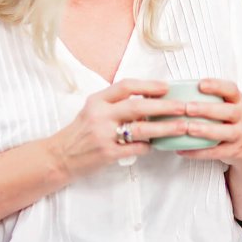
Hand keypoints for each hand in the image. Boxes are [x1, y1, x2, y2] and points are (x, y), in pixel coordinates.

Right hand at [48, 79, 187, 178]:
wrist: (59, 157)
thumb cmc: (79, 133)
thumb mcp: (92, 111)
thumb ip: (115, 105)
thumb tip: (147, 101)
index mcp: (97, 100)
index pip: (126, 86)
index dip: (148, 85)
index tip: (166, 86)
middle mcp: (100, 115)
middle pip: (138, 106)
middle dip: (164, 105)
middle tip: (182, 106)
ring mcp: (104, 135)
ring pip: (141, 128)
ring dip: (165, 127)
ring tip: (181, 126)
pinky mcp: (107, 154)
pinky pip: (136, 148)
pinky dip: (149, 146)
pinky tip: (157, 145)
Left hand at [173, 79, 241, 167]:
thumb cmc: (226, 119)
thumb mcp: (225, 105)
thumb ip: (206, 98)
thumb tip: (171, 91)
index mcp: (236, 101)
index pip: (231, 90)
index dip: (217, 86)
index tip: (200, 84)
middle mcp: (240, 116)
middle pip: (228, 111)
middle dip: (207, 109)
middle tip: (188, 108)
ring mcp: (239, 134)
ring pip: (225, 132)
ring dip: (206, 130)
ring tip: (188, 128)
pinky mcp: (233, 151)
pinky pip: (216, 152)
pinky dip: (198, 152)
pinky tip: (182, 150)